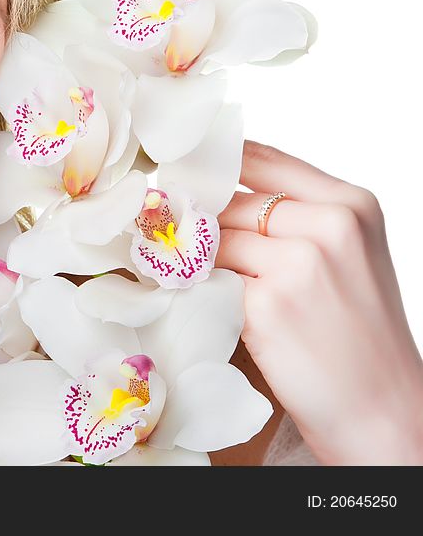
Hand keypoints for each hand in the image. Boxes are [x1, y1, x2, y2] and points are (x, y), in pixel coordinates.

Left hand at [214, 140, 422, 463]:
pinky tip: (206, 303)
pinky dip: (198, 287)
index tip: (184, 175)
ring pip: (215, 239)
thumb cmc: (357, 333)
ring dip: (198, 258)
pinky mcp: (268, 303)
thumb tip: (213, 194)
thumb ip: (293, 217)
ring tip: (203, 280)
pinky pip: (209, 279)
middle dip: (203, 223)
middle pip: (231, 202)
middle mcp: (330, 225)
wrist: (382, 409)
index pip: (262, 158)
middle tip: (184, 243)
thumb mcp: (346, 255)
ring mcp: (299, 264)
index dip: (216, 165)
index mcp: (351, 204)